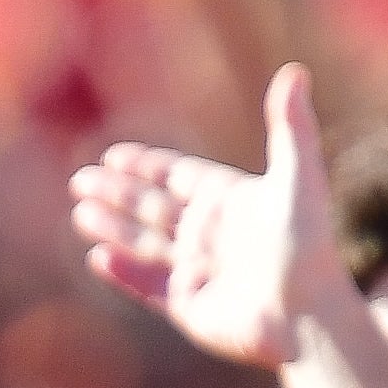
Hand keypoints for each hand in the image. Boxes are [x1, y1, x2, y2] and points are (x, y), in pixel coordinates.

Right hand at [70, 65, 346, 372]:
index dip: (146, 166)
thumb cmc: (308, 247)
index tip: (114, 156)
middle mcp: (210, 236)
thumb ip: (290, 128)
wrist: (308, 316)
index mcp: (230, 203)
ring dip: (112, 228)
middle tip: (80, 180)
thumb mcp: (298, 179)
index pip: (178, 177)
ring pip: (144, 244)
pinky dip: (123, 273)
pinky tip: (98, 258)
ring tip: (80, 213)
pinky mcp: (189, 307)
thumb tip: (295, 71)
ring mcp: (198, 272)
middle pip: (153, 207)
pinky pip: (148, 286)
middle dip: (117, 193)